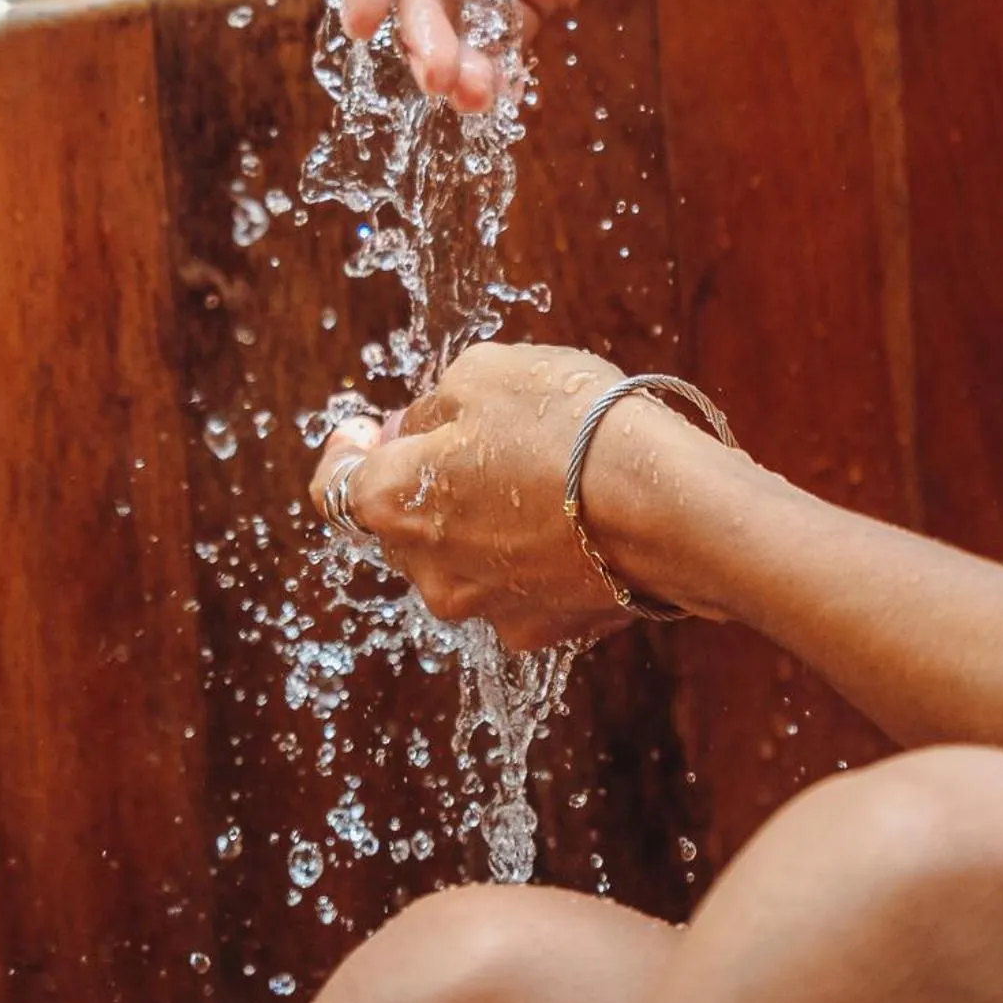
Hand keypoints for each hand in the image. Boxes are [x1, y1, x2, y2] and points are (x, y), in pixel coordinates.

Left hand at [309, 343, 647, 651]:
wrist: (668, 507)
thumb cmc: (568, 425)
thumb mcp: (483, 373)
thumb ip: (430, 405)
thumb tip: (412, 428)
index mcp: (392, 500)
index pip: (333, 484)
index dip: (346, 448)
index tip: (364, 427)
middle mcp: (426, 569)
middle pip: (401, 519)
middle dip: (425, 478)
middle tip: (472, 433)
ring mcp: (485, 607)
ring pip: (462, 555)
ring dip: (482, 517)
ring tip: (541, 469)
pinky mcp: (544, 628)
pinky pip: (519, 582)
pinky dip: (533, 552)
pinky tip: (576, 514)